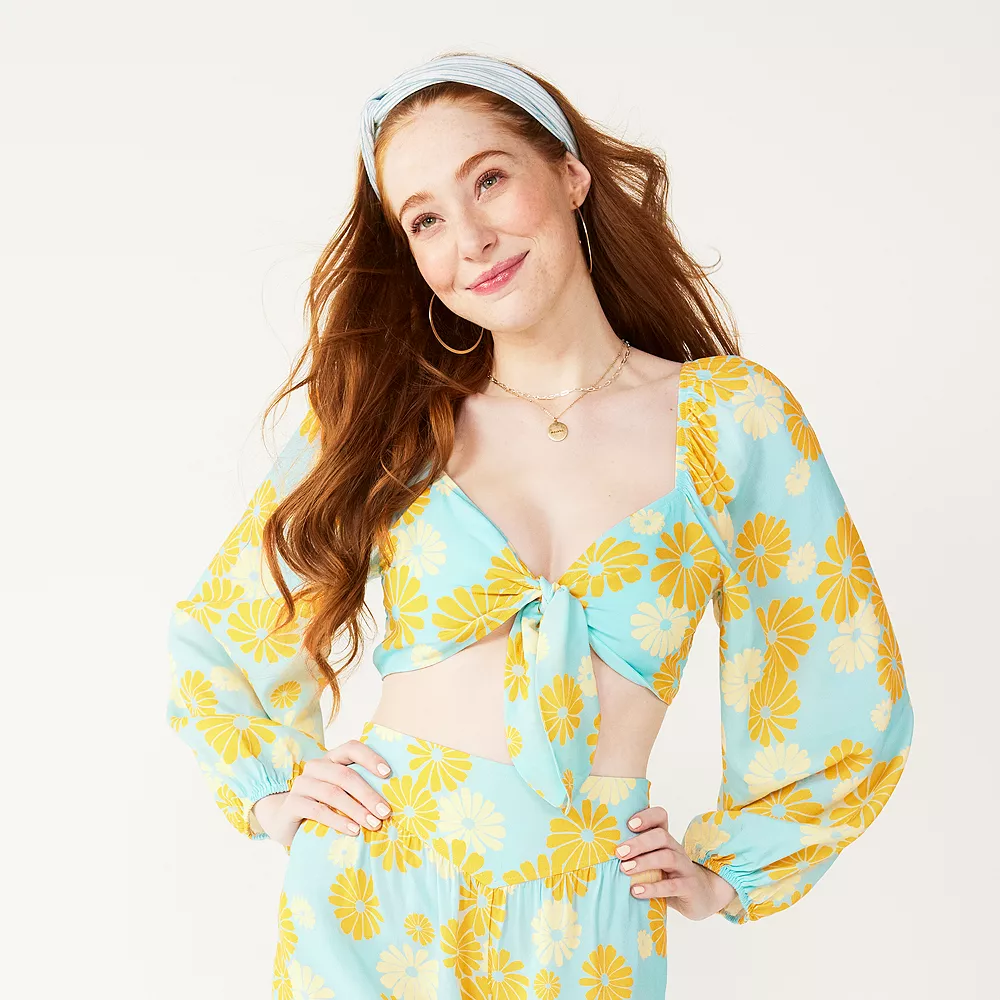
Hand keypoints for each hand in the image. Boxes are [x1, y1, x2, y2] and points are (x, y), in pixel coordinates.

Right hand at [251, 739, 394, 848]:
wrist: (286, 820)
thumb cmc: (323, 806)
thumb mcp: (342, 794)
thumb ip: (359, 790)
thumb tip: (393, 800)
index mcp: (331, 759)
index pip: (352, 748)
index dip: (370, 758)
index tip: (388, 773)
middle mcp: (316, 767)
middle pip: (346, 775)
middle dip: (368, 794)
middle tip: (385, 811)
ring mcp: (302, 784)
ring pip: (333, 793)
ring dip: (356, 810)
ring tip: (373, 824)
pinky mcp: (292, 804)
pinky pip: (317, 811)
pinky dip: (338, 821)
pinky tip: (353, 831)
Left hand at [614, 805, 737, 919]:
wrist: (700, 896)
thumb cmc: (668, 876)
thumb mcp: (653, 862)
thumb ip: (635, 854)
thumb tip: (599, 851)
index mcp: (666, 839)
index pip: (660, 816)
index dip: (646, 816)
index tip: (628, 824)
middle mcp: (676, 849)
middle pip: (661, 836)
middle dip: (639, 842)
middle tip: (619, 852)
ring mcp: (685, 867)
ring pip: (667, 857)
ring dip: (644, 862)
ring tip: (624, 870)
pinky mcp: (689, 887)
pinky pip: (672, 886)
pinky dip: (653, 888)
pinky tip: (636, 891)